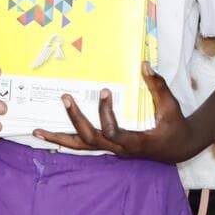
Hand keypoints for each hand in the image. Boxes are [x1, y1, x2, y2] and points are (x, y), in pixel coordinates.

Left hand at [32, 63, 203, 162]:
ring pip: (82, 147)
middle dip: (76, 118)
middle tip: (65, 97)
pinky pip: (84, 144)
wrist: (177, 148)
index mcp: (136, 142)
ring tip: (37, 130)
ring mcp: (113, 150)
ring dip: (60, 138)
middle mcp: (120, 149)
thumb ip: (158, 86)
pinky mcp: (109, 147)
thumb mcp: (171, 107)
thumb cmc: (175, 127)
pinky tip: (49, 133)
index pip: (114, 133)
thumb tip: (145, 64)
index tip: (105, 91)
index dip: (106, 114)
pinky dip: (66, 139)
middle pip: (91, 139)